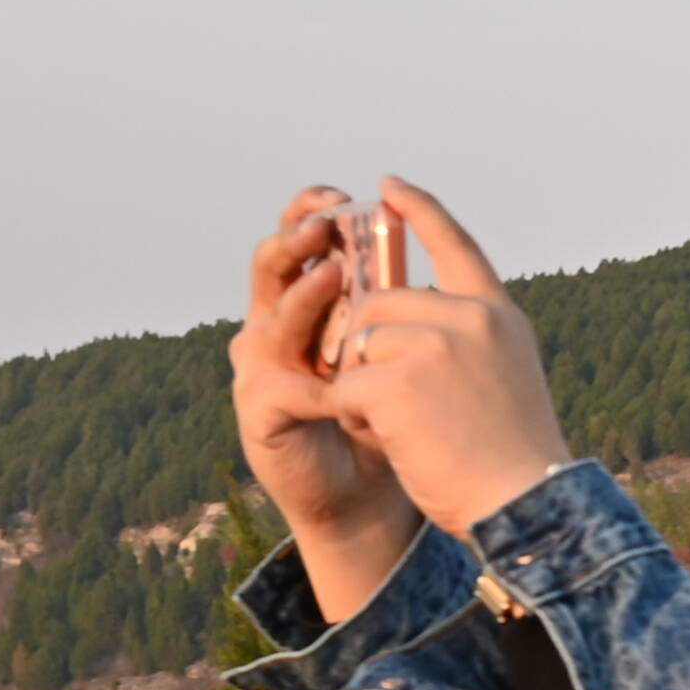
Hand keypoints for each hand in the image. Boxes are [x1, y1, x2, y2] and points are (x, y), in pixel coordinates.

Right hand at [234, 189, 426, 622]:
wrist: (374, 496)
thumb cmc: (392, 416)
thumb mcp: (403, 350)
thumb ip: (403, 299)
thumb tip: (432, 229)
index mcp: (305, 302)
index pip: (298, 240)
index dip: (312, 210)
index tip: (348, 193)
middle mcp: (272, 327)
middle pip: (271, 264)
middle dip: (299, 237)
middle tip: (331, 220)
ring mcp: (258, 369)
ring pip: (273, 319)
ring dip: (306, 296)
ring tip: (338, 276)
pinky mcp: (258, 414)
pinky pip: (283, 388)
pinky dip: (316, 386)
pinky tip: (340, 386)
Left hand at [316, 177, 574, 543]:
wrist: (527, 506)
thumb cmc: (517, 459)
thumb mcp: (507, 377)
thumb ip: (466, 339)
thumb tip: (399, 321)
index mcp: (499, 315)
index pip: (455, 244)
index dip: (420, 211)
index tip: (389, 185)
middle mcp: (469, 318)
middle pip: (382, 302)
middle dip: (370, 344)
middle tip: (390, 396)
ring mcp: (431, 345)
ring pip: (360, 343)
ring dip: (363, 385)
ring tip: (403, 427)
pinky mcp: (395, 381)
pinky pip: (346, 386)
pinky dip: (354, 416)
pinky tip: (391, 441)